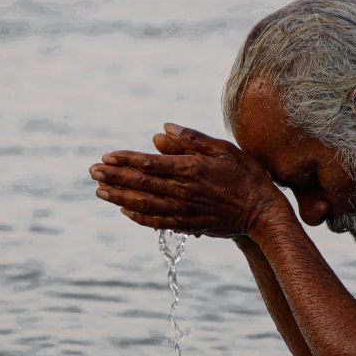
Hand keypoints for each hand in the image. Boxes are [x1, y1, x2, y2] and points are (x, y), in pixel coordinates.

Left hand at [89, 123, 289, 238]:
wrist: (263, 213)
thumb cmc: (246, 175)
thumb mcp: (222, 148)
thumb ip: (190, 139)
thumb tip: (160, 130)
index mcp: (190, 169)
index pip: (149, 164)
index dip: (125, 160)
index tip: (106, 157)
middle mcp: (182, 191)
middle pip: (140, 185)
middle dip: (113, 178)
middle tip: (92, 173)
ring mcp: (183, 210)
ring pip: (144, 204)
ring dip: (119, 198)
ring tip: (100, 192)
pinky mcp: (187, 225)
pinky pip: (156, 222)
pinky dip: (138, 217)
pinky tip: (125, 212)